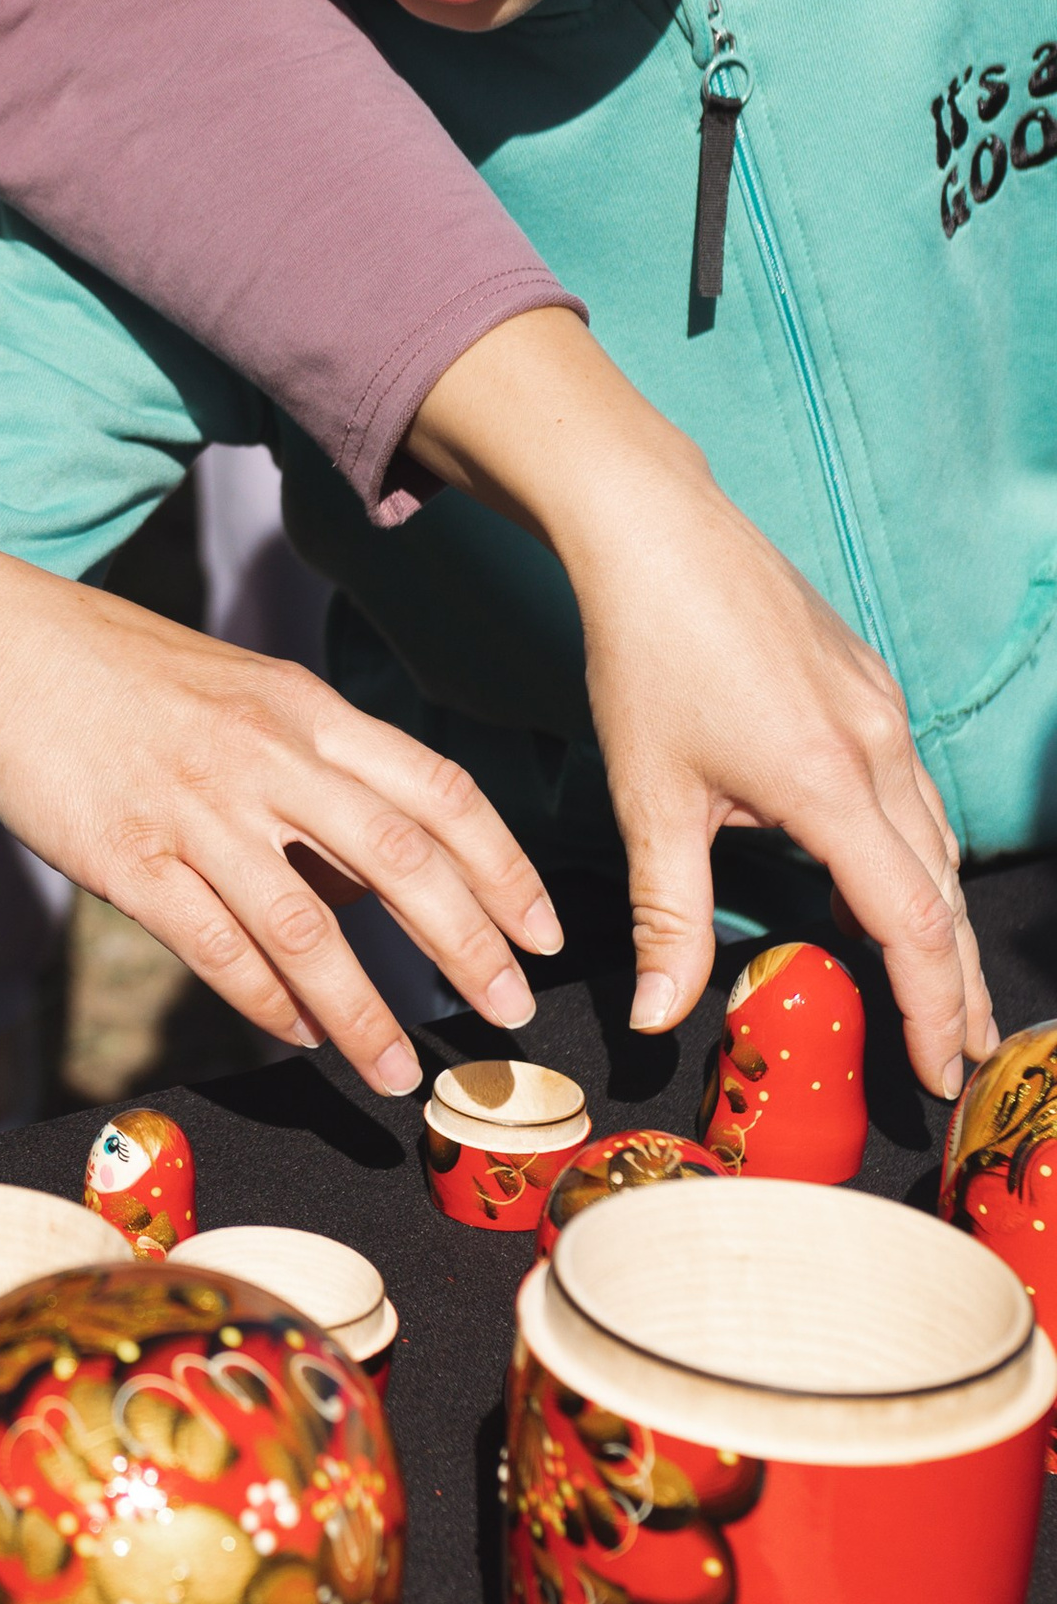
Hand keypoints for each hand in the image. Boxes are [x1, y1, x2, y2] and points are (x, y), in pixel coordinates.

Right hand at [0, 494, 562, 1097]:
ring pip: (309, 924)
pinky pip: (216, 943)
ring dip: (365, 1011)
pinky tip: (297, 1034)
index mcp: (307, 709)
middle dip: (468, 946)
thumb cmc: (131, 676)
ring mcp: (198, 808)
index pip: (438, 789)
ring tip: (400, 1072)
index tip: (543, 931)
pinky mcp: (131, 856)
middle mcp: (268, 756)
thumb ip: (320, 770)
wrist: (3, 650)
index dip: (503, 866)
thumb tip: (386, 867)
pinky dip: (265, 998)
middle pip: (400, 859)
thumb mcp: (247, 694)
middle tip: (507, 1017)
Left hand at [412, 310, 988, 1095]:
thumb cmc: (644, 653)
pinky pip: (910, 788)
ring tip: (937, 988)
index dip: (932, 1010)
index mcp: (830, 784)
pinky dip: (910, 851)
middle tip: (960, 1057)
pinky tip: (880, 878)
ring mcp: (880, 710)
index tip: (938, 1076)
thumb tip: (654, 1018)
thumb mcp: (648, 796)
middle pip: (942, 890)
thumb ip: (666, 916)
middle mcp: (878, 747)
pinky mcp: (866, 685)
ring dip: (938, 918)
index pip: (911, 925)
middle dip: (957, 983)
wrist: (654, 527)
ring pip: (933, 838)